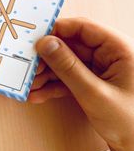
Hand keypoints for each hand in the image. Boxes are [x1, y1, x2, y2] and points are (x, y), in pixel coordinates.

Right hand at [30, 18, 133, 150]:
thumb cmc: (131, 122)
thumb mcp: (94, 94)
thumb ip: (68, 67)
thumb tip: (45, 44)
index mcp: (119, 49)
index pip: (83, 28)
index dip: (57, 30)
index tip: (33, 38)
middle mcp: (111, 56)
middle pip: (71, 45)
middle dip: (47, 57)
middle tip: (27, 66)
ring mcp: (102, 71)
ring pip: (67, 63)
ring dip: (46, 73)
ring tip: (28, 84)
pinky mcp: (95, 84)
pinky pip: (69, 78)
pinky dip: (54, 86)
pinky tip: (38, 94)